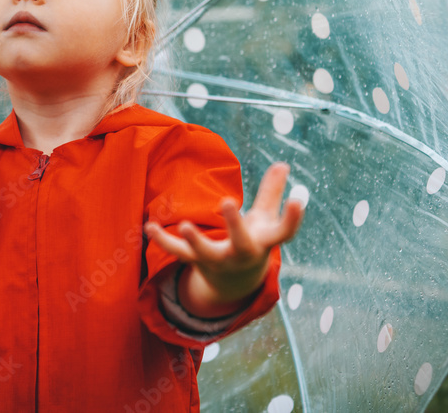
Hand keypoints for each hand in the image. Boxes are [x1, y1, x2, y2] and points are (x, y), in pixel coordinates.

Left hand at [144, 162, 303, 305]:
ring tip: (186, 224)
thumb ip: (271, 193)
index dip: (292, 219)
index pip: (283, 233)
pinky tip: (149, 226)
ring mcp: (217, 260)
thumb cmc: (253, 242)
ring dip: (194, 240)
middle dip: (234, 224)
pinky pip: (178, 252)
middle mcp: (241, 254)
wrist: (235, 283)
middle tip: (227, 202)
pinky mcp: (196, 261)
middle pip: (240, 243)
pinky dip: (163, 240)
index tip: (299, 201)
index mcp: (262, 242)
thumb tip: (283, 164)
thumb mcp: (265, 221)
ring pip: (205, 253)